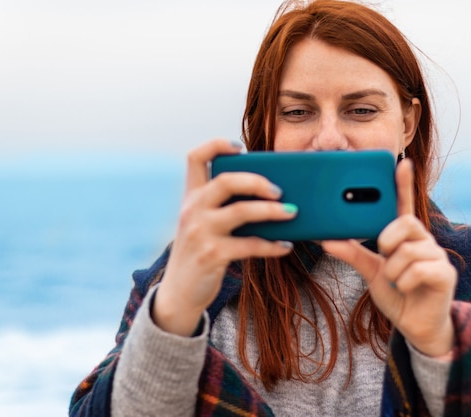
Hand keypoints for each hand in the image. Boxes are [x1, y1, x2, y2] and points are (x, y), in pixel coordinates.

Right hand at [152, 139, 295, 335]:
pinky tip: (286, 247)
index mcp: (191, 196)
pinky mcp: (212, 254)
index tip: (240, 148)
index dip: (217, 145)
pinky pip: (250, 245)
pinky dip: (272, 245)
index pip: (195, 157)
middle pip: (226, 180)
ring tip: (292, 213)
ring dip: (271, 211)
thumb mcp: (202, 223)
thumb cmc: (200, 252)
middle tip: (279, 190)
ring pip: (241, 211)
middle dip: (257, 181)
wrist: (179, 293)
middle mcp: (193, 209)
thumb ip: (224, 206)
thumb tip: (270, 194)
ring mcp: (200, 232)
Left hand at [322, 160, 456, 356]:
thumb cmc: (397, 294)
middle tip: (384, 255)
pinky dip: (405, 282)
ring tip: (397, 281)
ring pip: (407, 250)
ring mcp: (437, 256)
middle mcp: (423, 240)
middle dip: (388, 240)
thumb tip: (325, 239)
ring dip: (394, 270)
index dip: (403, 184)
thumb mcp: (371, 272)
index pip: (404, 205)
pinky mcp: (444, 273)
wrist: (416, 326)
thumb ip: (352, 254)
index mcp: (405, 237)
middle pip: (405, 223)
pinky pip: (418, 270)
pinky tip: (408, 289)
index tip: (400, 162)